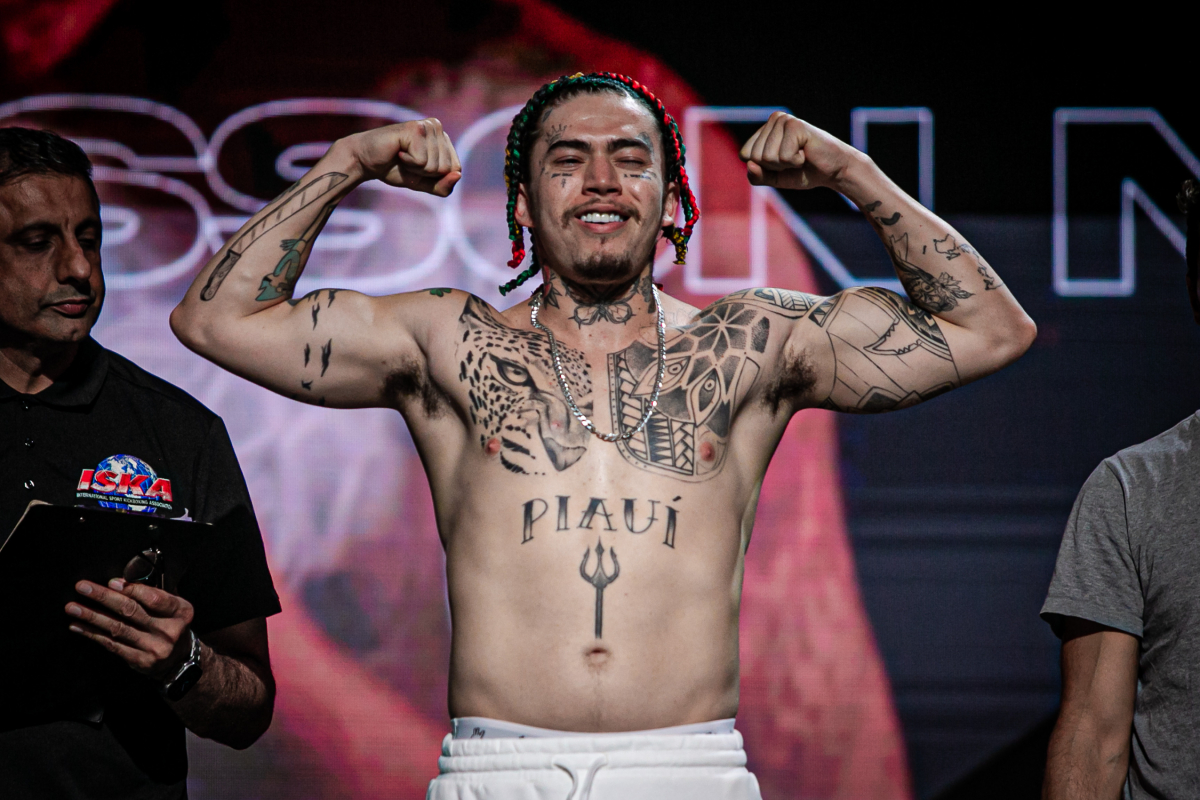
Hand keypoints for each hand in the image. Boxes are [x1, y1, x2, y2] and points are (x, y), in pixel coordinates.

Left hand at [66, 578, 195, 680]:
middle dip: (104, 597)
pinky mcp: (139, 661)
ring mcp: (153, 647)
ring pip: (118, 628)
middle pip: (132, 611)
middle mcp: (169, 630)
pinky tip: (77, 626)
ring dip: (92, 616)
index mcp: (181, 612)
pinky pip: (112, 645)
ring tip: (72, 607)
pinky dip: (92, 634)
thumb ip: (154, 594)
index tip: (111, 583)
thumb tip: (120, 582)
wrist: (179, 660)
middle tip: (83, 587)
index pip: (155, 599)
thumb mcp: (174, 607)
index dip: (132, 590)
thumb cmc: (172, 624)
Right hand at [344, 119, 461, 196]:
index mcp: (442, 137)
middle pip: (446, 168)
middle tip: (407, 161)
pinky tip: (398, 152)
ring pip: (435, 166)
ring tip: (402, 156)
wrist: (365, 161)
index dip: (435, 177)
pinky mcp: (415, 129)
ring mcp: (427, 125)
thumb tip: (458, 176)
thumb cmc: (394, 168)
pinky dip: (408, 163)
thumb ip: (443, 186)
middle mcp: (437, 127)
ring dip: (415, 168)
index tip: (418, 167)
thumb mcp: (423, 183)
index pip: (456, 168)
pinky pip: (422, 161)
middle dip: (424, 173)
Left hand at [740, 112, 856, 191]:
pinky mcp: (796, 125)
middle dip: (774, 167)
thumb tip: (749, 164)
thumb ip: (757, 176)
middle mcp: (773, 120)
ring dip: (786, 164)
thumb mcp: (774, 178)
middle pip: (754, 156)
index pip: (744, 154)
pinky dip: (796, 162)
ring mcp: (784, 120)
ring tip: (801, 156)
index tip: (782, 163)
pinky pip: (783, 156)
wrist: (833, 171)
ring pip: (767, 157)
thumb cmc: (804, 172)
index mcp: (764, 130)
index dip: (763, 167)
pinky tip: (806, 153)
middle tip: (794, 160)